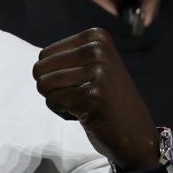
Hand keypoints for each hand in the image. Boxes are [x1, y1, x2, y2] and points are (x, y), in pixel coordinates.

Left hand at [33, 28, 158, 170]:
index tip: (81, 83)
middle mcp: (97, 50)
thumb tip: (37, 65)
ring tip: (83, 104)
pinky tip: (86, 114)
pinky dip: (63, 112)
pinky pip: (52, 101)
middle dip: (53, 88)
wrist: (135, 134)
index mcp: (96, 37)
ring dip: (57, 101)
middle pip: (40, 69)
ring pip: (43, 85)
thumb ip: (67, 57)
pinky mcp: (92, 95)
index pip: (44, 55)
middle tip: (81, 96)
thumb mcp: (93, 66)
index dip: (55, 75)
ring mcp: (97, 72)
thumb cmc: (106, 101)